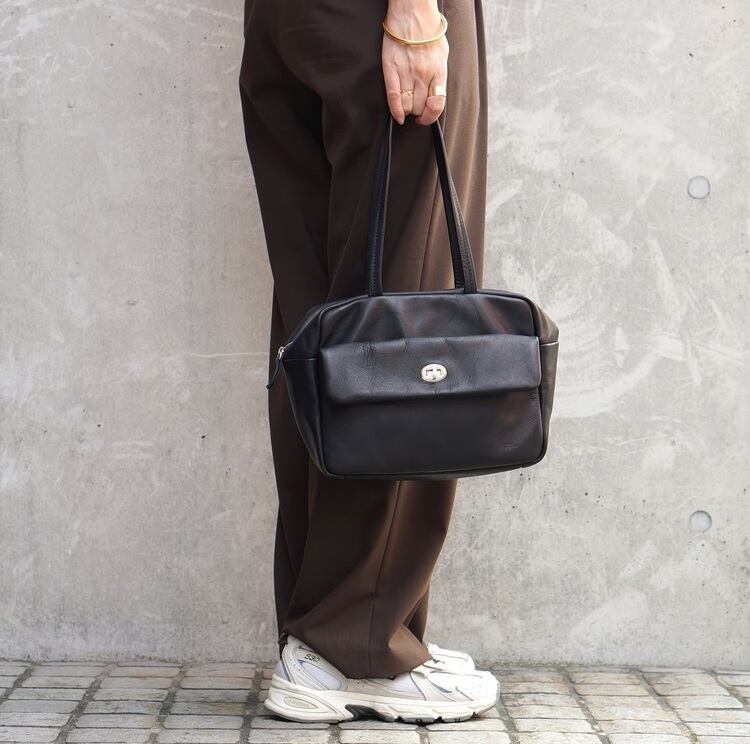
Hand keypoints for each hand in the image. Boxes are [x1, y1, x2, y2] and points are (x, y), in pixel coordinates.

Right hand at [382, 0, 447, 125]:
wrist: (412, 13)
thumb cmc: (428, 32)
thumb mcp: (442, 54)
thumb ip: (439, 74)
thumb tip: (436, 92)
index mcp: (438, 71)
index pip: (437, 104)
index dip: (431, 116)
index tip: (426, 117)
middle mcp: (423, 75)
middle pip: (420, 107)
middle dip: (418, 111)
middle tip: (415, 107)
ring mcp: (407, 72)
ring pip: (407, 105)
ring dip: (407, 110)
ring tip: (406, 105)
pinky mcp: (391, 69)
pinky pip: (393, 97)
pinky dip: (396, 110)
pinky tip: (397, 116)